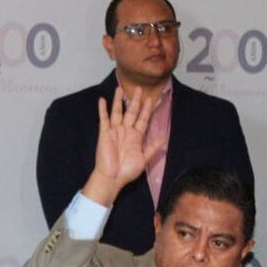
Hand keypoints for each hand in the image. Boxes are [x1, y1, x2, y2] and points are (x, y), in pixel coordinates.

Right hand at [82, 86, 163, 205]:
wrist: (113, 177)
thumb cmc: (127, 171)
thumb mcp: (144, 159)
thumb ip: (152, 148)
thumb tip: (164, 139)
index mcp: (136, 137)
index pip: (142, 119)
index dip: (147, 110)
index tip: (151, 100)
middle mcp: (126, 131)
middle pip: (131, 112)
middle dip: (135, 101)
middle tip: (139, 89)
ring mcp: (115, 131)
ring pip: (117, 112)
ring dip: (118, 101)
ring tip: (120, 89)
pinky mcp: (105, 133)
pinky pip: (104, 119)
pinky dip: (103, 110)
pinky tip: (102, 100)